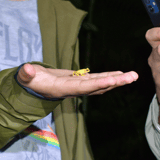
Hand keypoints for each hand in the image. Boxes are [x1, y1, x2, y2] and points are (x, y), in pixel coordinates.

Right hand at [16, 63, 137, 98]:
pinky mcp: (80, 81)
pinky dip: (109, 77)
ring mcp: (79, 86)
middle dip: (115, 83)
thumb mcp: (26, 78)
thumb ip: (26, 74)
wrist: (32, 88)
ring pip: (101, 84)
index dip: (98, 84)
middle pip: (98, 87)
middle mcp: (75, 89)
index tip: (113, 81)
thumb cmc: (28, 82)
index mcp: (63, 89)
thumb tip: (27, 69)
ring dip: (117, 80)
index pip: (83, 87)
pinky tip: (120, 74)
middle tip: (132, 77)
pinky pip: (98, 80)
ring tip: (133, 75)